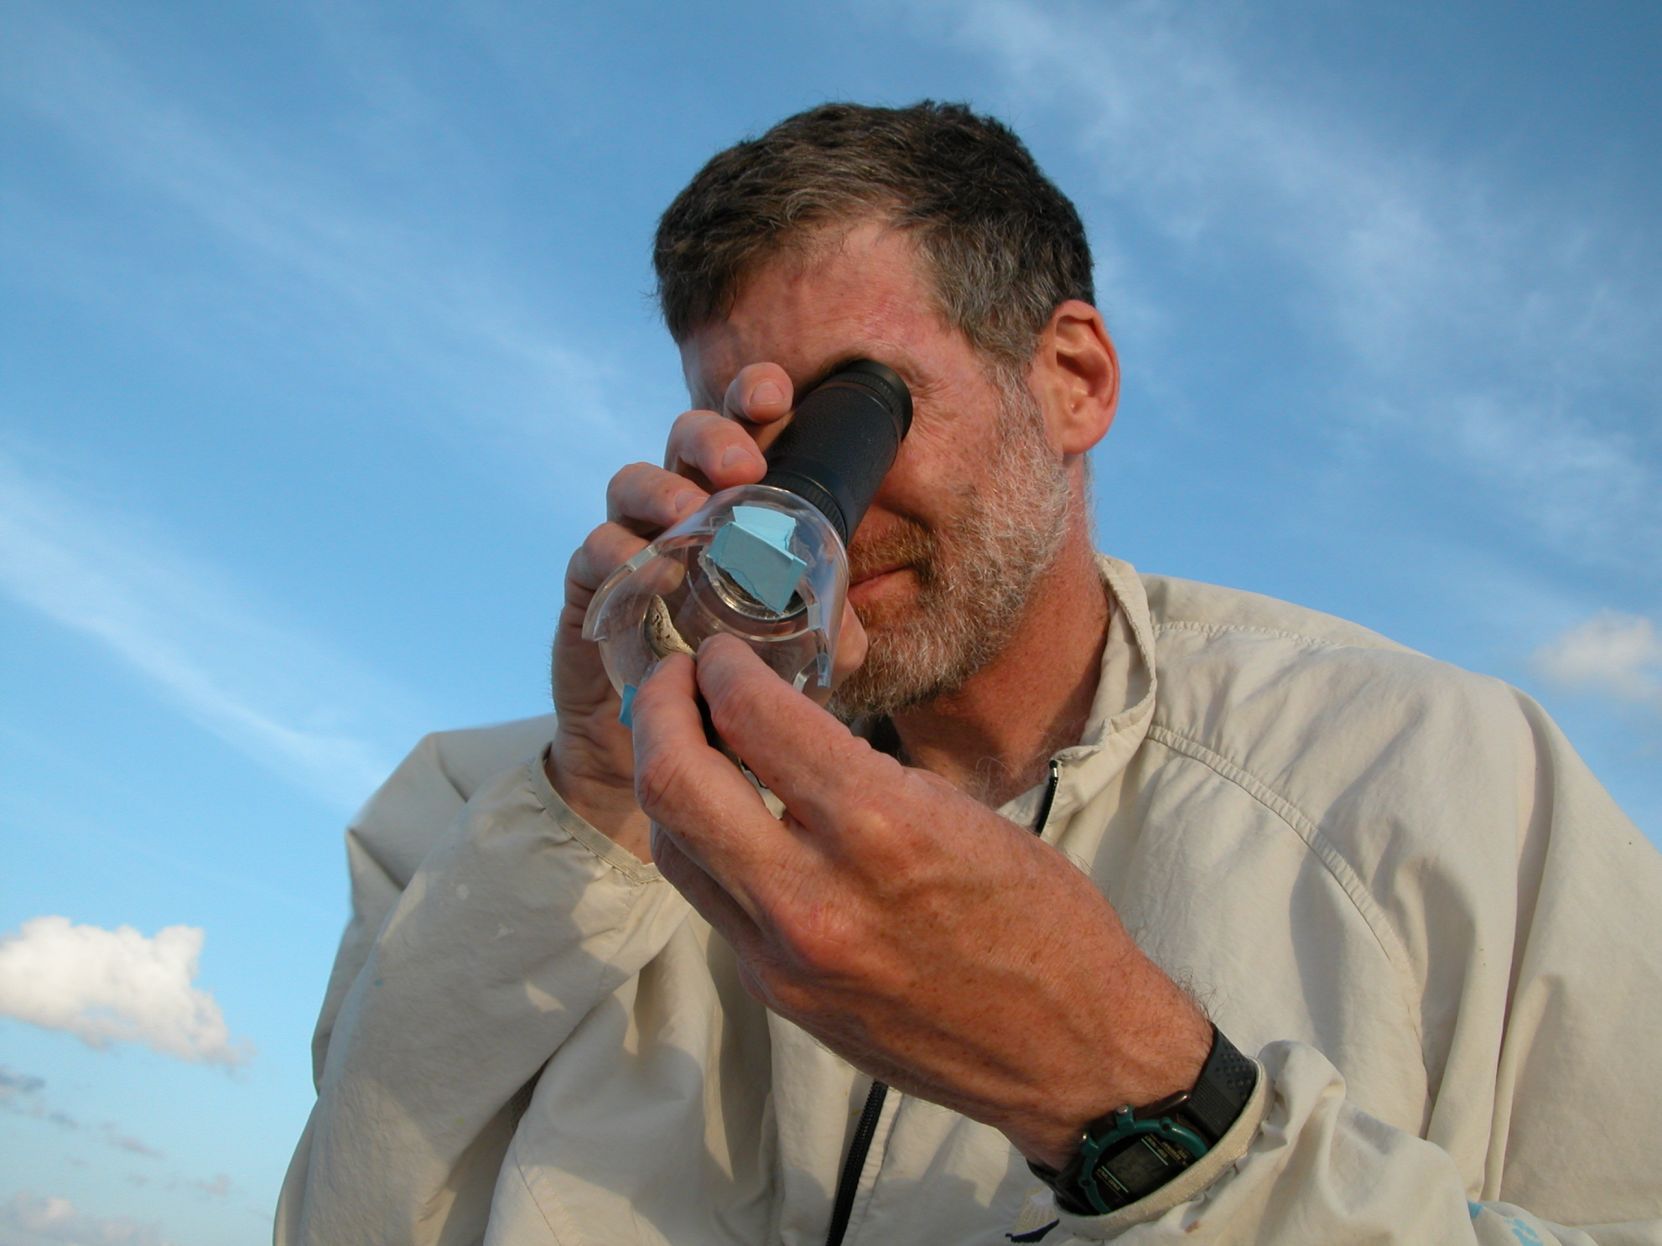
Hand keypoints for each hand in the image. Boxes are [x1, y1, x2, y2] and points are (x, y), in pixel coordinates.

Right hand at [548, 365, 867, 860]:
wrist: (657, 743)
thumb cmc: (730, 677)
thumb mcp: (793, 659)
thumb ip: (831, 638)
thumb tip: (854, 626)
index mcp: (738, 502)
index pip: (745, 429)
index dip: (753, 396)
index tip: (774, 395)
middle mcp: (684, 506)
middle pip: (687, 439)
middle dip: (713, 437)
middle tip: (744, 467)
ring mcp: (634, 538)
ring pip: (634, 482)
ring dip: (661, 489)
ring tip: (690, 515)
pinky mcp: (593, 583)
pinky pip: (595, 547)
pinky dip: (617, 549)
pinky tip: (642, 564)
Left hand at [629, 635, 1210, 1166]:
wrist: (1066, 1055)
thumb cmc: (1042, 921)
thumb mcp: (963, 812)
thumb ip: (860, 772)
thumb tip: (783, 727)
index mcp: (880, 827)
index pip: (753, 717)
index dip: (724, 665)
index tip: (724, 649)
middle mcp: (814, 895)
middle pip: (672, 782)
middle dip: (660, 708)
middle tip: (676, 679)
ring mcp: (783, 957)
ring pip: (671, 845)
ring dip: (668, 778)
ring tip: (692, 740)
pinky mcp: (777, 994)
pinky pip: (709, 901)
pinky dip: (705, 843)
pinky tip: (730, 816)